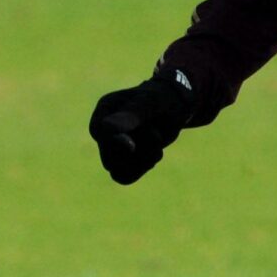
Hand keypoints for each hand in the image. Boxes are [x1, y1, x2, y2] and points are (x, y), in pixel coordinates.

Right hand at [88, 69, 197, 184]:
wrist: (176, 106)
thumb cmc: (163, 99)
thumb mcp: (151, 104)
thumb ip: (130, 115)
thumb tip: (106, 129)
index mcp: (106, 108)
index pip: (100, 131)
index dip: (114, 142)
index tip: (132, 147)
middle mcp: (103, 128)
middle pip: (109, 155)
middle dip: (139, 149)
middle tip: (156, 133)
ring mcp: (110, 145)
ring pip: (117, 169)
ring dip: (143, 161)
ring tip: (157, 143)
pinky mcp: (121, 160)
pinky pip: (124, 177)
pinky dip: (142, 168)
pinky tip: (154, 155)